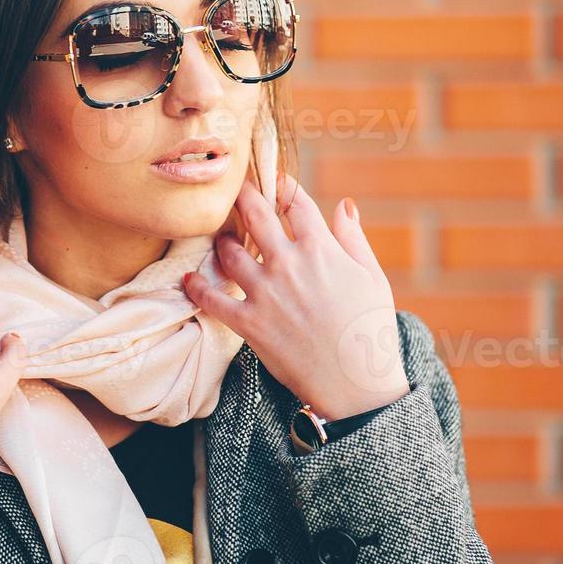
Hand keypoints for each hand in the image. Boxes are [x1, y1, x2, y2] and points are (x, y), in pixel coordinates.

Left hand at [182, 173, 409, 420]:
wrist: (357, 384)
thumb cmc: (371, 329)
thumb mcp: (372, 277)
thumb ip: (352, 238)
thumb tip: (343, 204)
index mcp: (321, 249)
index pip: (294, 202)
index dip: (282, 185)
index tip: (273, 179)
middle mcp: (288, 263)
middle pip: (255, 215)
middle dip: (242, 195)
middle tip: (232, 187)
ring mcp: (264, 292)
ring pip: (230, 252)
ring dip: (223, 241)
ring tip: (221, 238)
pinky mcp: (248, 321)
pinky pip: (212, 299)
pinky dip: (196, 287)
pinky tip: (189, 279)